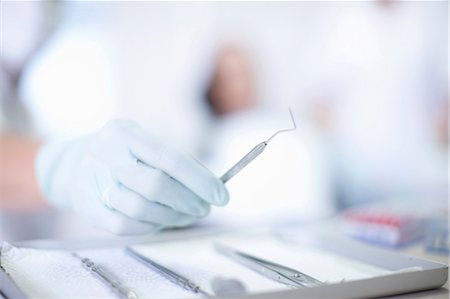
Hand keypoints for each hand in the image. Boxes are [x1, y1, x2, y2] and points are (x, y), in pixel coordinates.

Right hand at [36, 120, 228, 234]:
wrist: (72, 164)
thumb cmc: (122, 155)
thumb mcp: (144, 145)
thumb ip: (174, 162)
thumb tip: (211, 185)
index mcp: (125, 132)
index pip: (169, 157)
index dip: (199, 179)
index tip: (221, 195)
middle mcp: (105, 152)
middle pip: (154, 184)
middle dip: (187, 201)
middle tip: (204, 209)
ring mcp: (91, 179)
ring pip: (139, 208)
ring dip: (171, 217)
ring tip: (187, 216)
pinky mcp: (85, 205)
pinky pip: (123, 226)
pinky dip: (149, 227)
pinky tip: (162, 222)